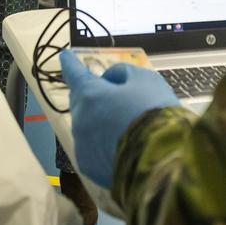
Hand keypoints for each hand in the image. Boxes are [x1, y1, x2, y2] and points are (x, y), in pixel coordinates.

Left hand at [60, 49, 179, 188]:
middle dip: (92, 95)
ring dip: (99, 121)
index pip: (75, 73)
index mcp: (90, 94)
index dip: (70, 63)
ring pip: (87, 126)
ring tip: (125, 125)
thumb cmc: (153, 113)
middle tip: (114, 96)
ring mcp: (82, 147)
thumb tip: (110, 81)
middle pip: (82, 101)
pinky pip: (93, 149)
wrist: (161, 160)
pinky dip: (103, 144)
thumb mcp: (145, 80)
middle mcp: (80, 120)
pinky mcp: (90, 168)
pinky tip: (123, 146)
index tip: (64, 56)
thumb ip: (123, 74)